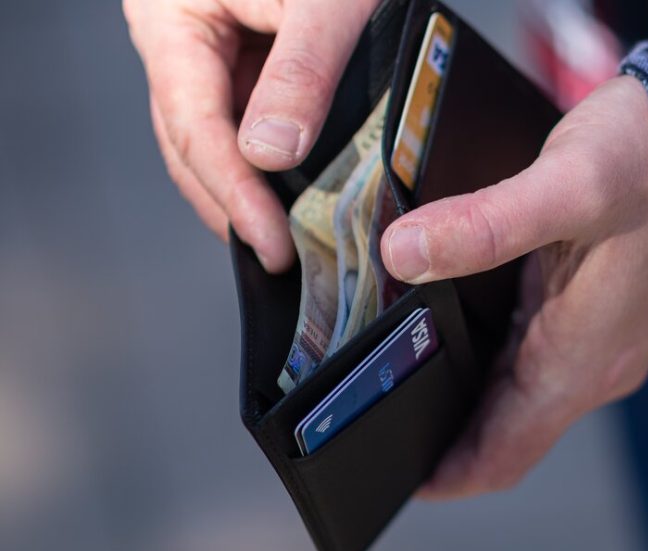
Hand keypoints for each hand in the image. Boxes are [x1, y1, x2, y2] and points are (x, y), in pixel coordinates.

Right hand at [124, 0, 380, 271]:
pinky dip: (267, 160)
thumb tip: (271, 155)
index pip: (193, 127)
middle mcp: (181, 38)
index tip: (268, 245)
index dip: (232, 194)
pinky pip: (242, 118)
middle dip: (230, 204)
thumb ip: (301, 71)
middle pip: (191, 143)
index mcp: (174, 19)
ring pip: (214, 137)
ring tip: (281, 238)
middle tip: (273, 258)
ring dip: (245, 190)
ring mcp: (210, 49)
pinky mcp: (243, 55)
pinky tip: (291, 190)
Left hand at [381, 76, 647, 498]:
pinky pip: (533, 368)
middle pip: (504, 436)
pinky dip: (487, 370)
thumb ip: (485, 225)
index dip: (445, 475)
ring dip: (463, 406)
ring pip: (517, 404)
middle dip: (440, 440)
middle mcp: (592, 368)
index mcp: (580, 360)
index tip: (385, 473)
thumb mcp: (566, 184)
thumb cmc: (645, 162)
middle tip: (371, 420)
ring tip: (395, 385)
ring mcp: (598, 347)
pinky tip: (449, 339)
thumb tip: (402, 253)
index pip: (504, 455)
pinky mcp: (596, 321)